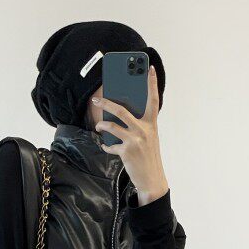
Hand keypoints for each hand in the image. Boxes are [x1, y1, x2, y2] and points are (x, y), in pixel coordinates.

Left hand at [92, 65, 168, 205]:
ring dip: (102, 125)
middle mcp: (144, 130)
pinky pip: (111, 145)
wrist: (152, 180)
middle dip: (106, 102)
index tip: (148, 68)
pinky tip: (105, 145)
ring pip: (112, 126)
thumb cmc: (148, 157)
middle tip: (96, 99)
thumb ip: (139, 126)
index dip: (151, 83)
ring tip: (99, 125)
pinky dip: (106, 146)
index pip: (153, 99)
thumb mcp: (149, 139)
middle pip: (122, 110)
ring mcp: (135, 140)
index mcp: (151, 124)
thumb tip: (120, 116)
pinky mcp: (126, 152)